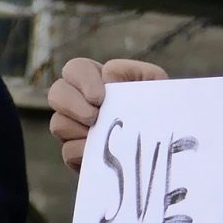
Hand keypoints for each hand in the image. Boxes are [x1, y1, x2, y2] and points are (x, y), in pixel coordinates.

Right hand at [48, 58, 167, 169]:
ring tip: (102, 134)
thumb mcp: (155, 84)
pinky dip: (84, 151)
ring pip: (58, 123)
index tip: (99, 98)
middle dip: (72, 105)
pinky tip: (102, 152)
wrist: (166, 144)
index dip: (82, 80)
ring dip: (79, 129)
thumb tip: (107, 76)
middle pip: (56, 92)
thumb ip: (135, 71)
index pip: (75, 69)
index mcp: (96, 80)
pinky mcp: (78, 154)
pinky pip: (68, 151)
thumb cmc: (159, 107)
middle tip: (94, 117)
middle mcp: (80, 102)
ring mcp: (76, 128)